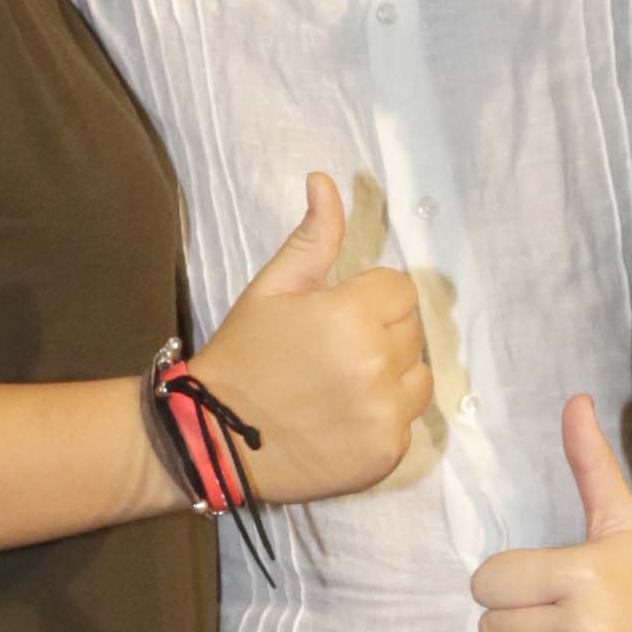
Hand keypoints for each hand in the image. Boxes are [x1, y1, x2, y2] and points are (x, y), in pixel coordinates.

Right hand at [189, 174, 432, 506]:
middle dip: (380, 333)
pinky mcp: (387, 451)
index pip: (399, 288)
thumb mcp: (271, 288)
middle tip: (331, 353)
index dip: (368, 299)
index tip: (333, 318)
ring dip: (390, 375)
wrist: (214, 438)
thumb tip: (325, 180)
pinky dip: (383, 417)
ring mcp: (384, 412)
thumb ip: (312, 238)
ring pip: (417, 375)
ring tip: (341, 386)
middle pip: (411, 330)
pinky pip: (407, 419)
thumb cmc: (243, 356)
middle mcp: (376, 363)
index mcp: (350, 314)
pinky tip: (342, 419)